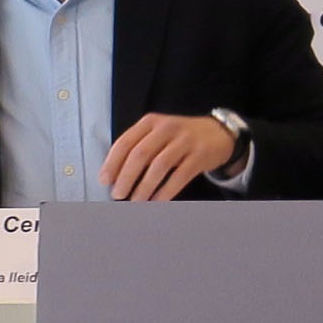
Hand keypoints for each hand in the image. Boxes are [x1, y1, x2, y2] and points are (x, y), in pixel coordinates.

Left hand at [102, 113, 238, 202]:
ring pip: (158, 166)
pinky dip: (165, 191)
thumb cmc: (181, 137)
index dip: (112, 162)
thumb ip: (139, 146)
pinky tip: (156, 201)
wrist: (219, 133)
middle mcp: (167, 128)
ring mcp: (185, 142)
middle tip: (117, 194)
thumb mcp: (159, 132)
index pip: (126, 142)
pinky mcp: (199, 156)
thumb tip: (115, 174)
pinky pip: (179, 177)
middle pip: (140, 154)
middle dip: (125, 177)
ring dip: (144, 187)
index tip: (104, 180)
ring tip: (135, 201)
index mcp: (151, 122)